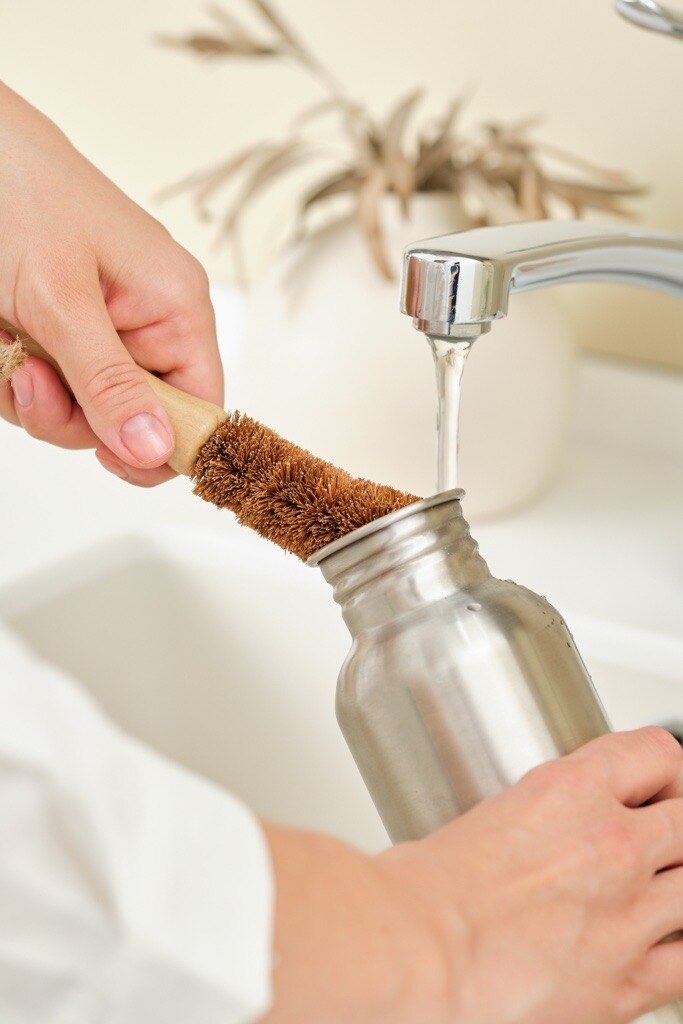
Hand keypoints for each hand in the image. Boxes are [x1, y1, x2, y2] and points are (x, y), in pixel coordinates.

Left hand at [0, 82, 222, 485]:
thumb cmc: (20, 191)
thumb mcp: (61, 300)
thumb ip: (107, 381)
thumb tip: (154, 448)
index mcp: (177, 309)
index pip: (202, 410)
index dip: (164, 446)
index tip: (110, 455)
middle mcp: (149, 326)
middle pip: (133, 422)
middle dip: (73, 414)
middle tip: (29, 379)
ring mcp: (103, 332)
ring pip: (82, 412)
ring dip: (33, 396)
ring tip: (6, 345)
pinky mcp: (63, 334)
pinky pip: (49, 390)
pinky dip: (14, 377)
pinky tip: (2, 339)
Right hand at [263, 728, 682, 1023]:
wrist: (418, 952)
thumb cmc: (426, 891)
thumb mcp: (482, 818)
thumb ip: (529, 820)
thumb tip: (525, 836)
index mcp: (570, 790)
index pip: (657, 754)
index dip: (663, 769)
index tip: (657, 783)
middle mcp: (612, 845)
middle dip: (675, 825)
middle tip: (656, 837)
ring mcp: (627, 915)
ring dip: (675, 885)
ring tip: (651, 890)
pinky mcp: (626, 983)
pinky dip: (676, 951)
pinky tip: (655, 946)